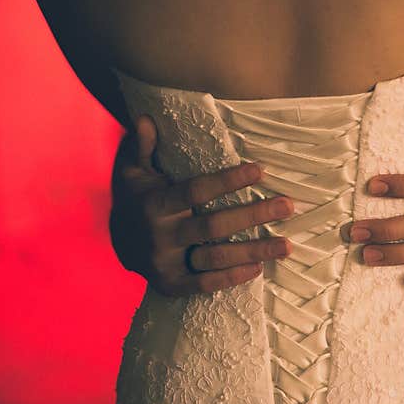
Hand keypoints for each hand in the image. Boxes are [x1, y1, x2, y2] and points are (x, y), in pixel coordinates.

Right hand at [109, 116, 294, 295]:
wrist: (116, 245)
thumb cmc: (135, 200)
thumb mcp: (133, 171)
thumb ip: (142, 146)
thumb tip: (145, 118)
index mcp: (155, 205)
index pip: (196, 190)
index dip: (228, 181)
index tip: (260, 170)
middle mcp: (161, 236)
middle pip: (214, 226)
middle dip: (254, 215)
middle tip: (287, 205)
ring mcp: (166, 263)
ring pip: (216, 258)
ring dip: (254, 251)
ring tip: (286, 245)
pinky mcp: (172, 285)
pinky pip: (205, 285)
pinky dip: (232, 278)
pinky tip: (259, 268)